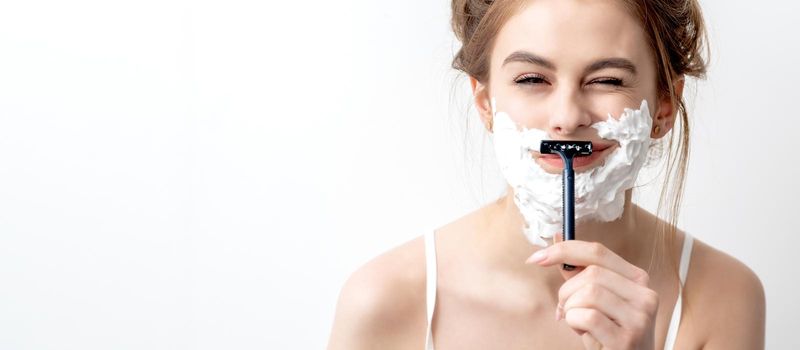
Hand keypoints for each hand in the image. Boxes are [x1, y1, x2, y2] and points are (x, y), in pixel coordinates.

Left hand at [526, 240, 658, 349]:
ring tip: (578, 322)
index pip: (598, 251)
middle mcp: (645, 295)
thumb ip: (579, 272)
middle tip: (565, 309)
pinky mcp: (627, 339)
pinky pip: (587, 317)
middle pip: (591, 273)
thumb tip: (556, 238)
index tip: (537, 258)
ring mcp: (639, 318)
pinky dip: (575, 323)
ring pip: (588, 293)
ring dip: (571, 309)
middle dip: (566, 291)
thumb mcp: (597, 300)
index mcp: (637, 279)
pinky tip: (584, 333)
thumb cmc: (609, 332)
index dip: (564, 250)